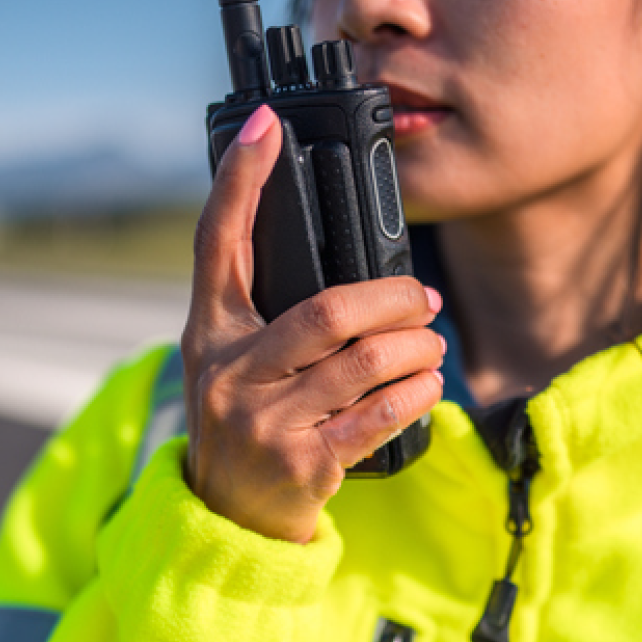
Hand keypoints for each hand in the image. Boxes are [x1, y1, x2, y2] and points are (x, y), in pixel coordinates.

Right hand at [180, 105, 444, 543]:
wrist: (225, 518)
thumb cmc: (245, 422)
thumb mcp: (231, 361)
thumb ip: (266, 310)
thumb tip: (347, 266)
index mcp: (211, 332)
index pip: (218, 241)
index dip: (240, 179)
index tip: (266, 122)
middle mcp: (230, 372)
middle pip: (328, 311)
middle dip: (394, 300)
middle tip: (426, 300)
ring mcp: (264, 422)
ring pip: (366, 363)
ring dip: (416, 349)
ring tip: (430, 346)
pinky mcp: (304, 465)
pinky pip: (380, 416)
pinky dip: (418, 395)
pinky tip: (427, 387)